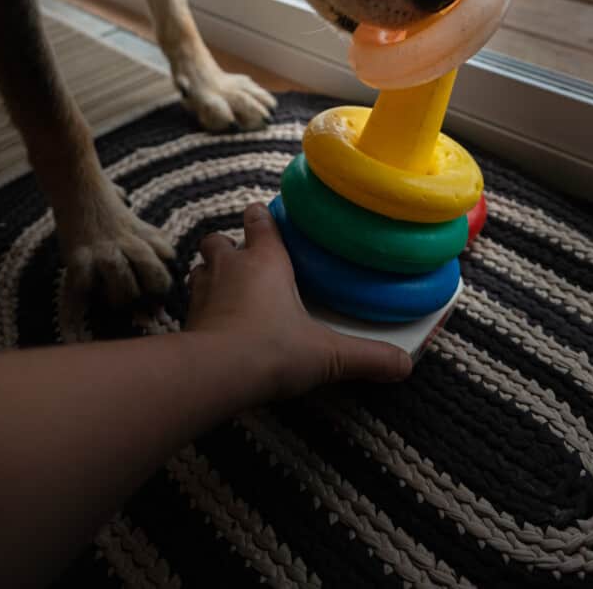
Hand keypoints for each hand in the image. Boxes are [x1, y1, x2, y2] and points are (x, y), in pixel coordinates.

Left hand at [185, 203, 411, 403]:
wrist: (215, 374)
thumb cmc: (272, 349)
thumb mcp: (328, 354)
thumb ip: (367, 357)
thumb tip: (405, 365)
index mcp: (266, 260)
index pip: (258, 219)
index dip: (261, 218)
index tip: (268, 221)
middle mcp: (230, 267)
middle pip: (219, 239)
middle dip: (228, 246)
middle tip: (246, 264)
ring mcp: (203, 292)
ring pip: (199, 268)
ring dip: (210, 276)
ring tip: (227, 292)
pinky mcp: (186, 320)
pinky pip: (190, 305)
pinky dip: (200, 310)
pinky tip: (215, 326)